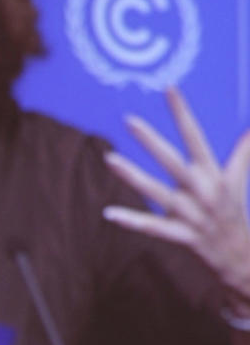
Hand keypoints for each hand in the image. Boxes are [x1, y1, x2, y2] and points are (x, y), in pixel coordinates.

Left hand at [102, 88, 249, 313]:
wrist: (241, 256)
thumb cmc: (233, 212)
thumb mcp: (239, 179)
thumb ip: (243, 150)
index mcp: (212, 173)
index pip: (195, 135)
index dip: (182, 112)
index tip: (169, 88)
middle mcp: (201, 190)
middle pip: (172, 161)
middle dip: (151, 140)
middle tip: (129, 119)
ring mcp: (190, 213)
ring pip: (156, 192)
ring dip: (132, 176)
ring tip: (109, 158)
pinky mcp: (181, 234)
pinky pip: (153, 227)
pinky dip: (131, 221)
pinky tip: (109, 213)